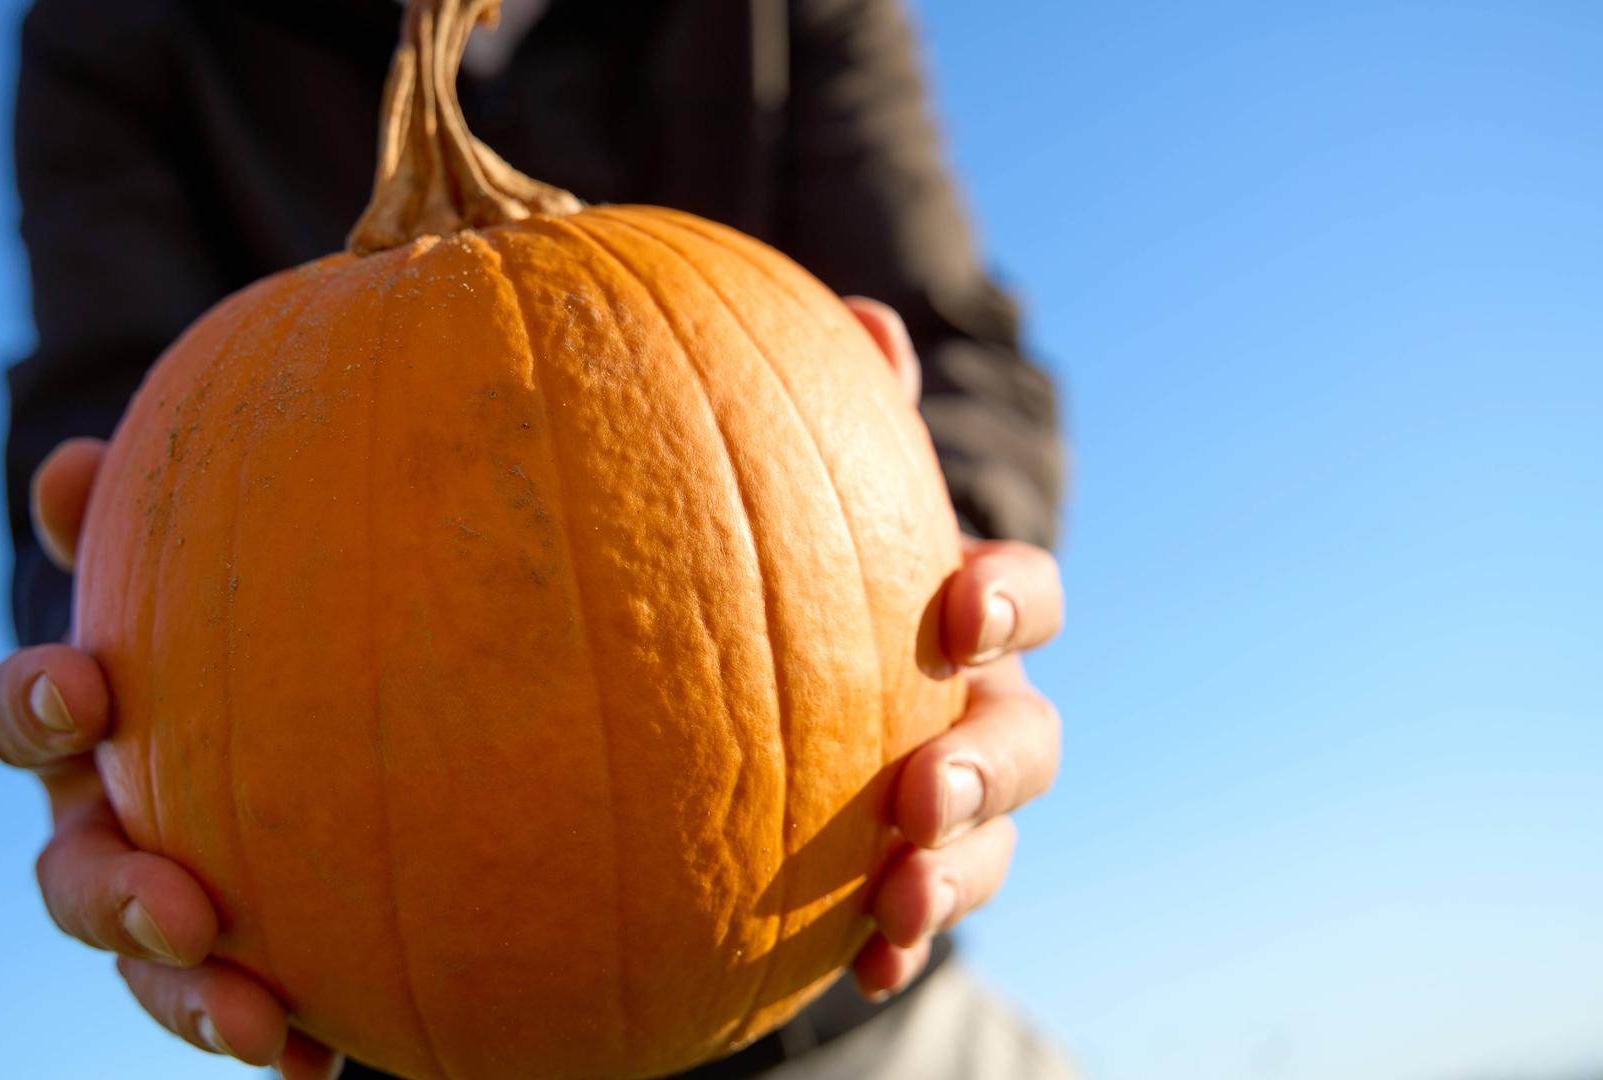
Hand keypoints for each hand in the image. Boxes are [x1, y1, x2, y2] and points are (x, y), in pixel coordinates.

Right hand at [0, 439, 343, 1079]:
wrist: (341, 680)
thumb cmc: (259, 594)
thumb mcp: (210, 544)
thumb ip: (153, 508)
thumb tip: (71, 465)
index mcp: (89, 727)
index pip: (26, 715)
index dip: (35, 704)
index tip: (86, 686)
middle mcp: (112, 822)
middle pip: (72, 877)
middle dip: (114, 899)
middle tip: (181, 906)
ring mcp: (177, 897)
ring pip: (154, 968)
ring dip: (190, 1000)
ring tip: (258, 1025)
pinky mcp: (257, 955)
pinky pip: (256, 1013)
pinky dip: (283, 1043)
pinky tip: (326, 1064)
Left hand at [842, 297, 1065, 998]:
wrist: (771, 691)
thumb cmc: (799, 565)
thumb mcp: (812, 492)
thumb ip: (833, 410)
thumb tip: (860, 311)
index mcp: (963, 612)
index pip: (1025, 596)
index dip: (1009, 599)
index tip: (953, 607)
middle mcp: (977, 706)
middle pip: (1027, 738)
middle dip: (988, 766)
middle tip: (919, 790)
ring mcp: (951, 799)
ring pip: (992, 844)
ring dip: (958, 873)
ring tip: (897, 900)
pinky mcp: (906, 872)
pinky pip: (920, 920)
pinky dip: (902, 944)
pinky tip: (858, 972)